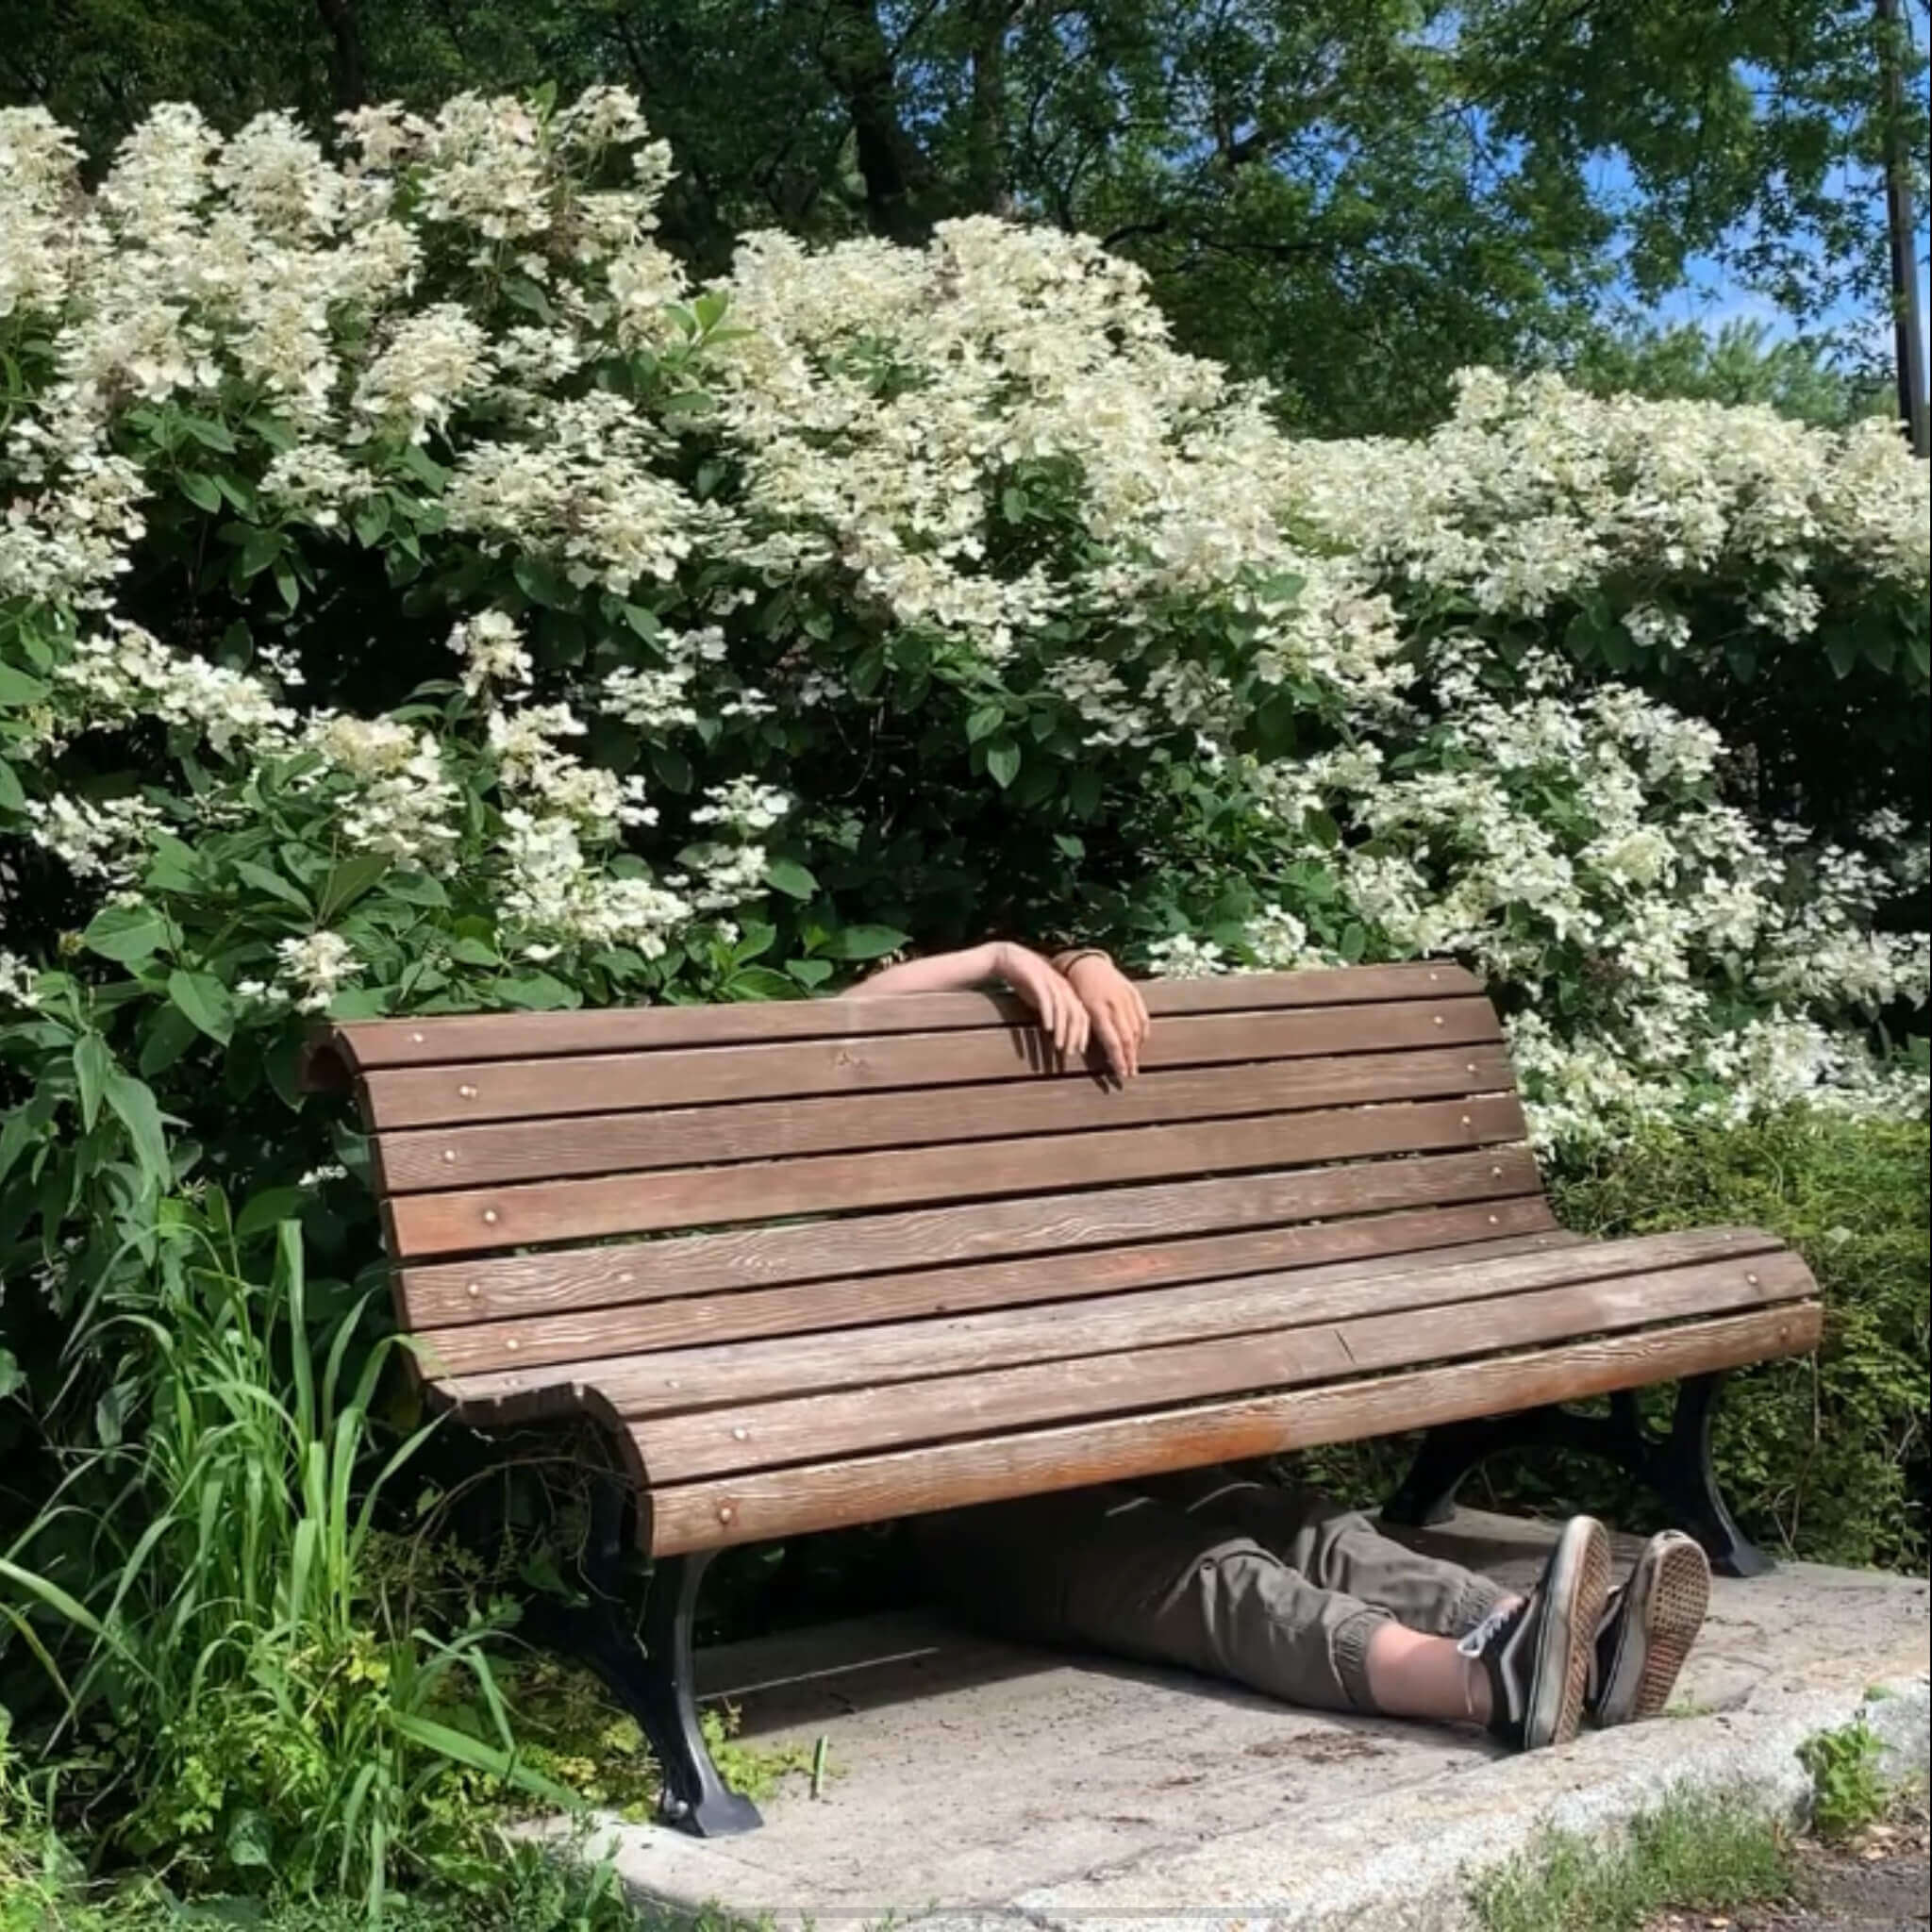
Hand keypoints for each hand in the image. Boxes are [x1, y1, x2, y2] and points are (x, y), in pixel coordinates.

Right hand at [992, 941, 1091, 1062]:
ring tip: (1059, 1046)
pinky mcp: (1036, 979)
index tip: (1079, 1050)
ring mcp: (1050, 981)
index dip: (1083, 1033)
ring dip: (1063, 1030)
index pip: (1083, 1014)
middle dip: (1075, 1035)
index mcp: (1068, 990)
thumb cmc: (1026, 980)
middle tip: (1069, 1053)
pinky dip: (1049, 1015)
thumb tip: (1059, 1030)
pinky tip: (1048, 1029)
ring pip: (1063, 1009)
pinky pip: (1046, 1000)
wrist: (1008, 957)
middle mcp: (1063, 985)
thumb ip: (1053, 1009)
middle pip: (1076, 1013)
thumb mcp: (1043, 996)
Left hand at [1063, 953, 1149, 1080]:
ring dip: (1137, 1048)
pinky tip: (1141, 1042)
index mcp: (1098, 1010)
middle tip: (1131, 1074)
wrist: (1085, 963)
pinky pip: (1143, 1016)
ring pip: (1137, 1029)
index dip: (1119, 1060)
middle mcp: (1115, 1005)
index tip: (1122, 1074)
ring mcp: (1126, 998)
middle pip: (1127, 1039)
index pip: (1113, 1042)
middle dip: (1130, 1059)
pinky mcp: (1133, 993)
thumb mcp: (1075, 1009)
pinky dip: (1143, 1031)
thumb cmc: (1073, 989)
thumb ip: (1085, 1029)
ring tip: (1135, 1062)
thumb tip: (1090, 1052)